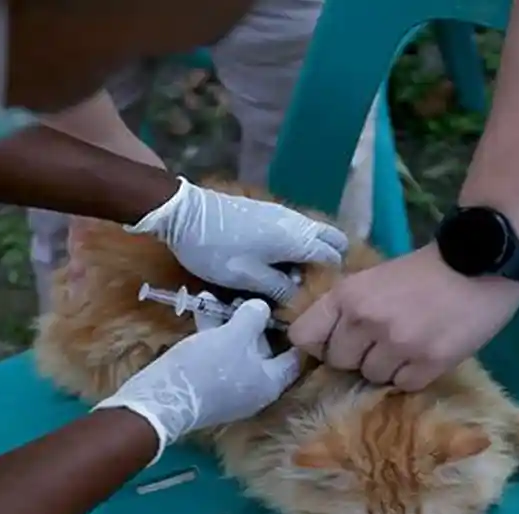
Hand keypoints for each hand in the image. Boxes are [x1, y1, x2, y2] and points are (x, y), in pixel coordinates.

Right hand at [93, 294, 300, 461]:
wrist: (161, 398)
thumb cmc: (207, 366)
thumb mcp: (234, 334)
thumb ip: (254, 317)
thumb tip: (262, 308)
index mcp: (269, 383)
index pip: (293, 360)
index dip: (294, 336)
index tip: (292, 315)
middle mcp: (253, 390)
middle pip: (262, 352)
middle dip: (252, 323)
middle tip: (245, 300)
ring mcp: (229, 390)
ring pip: (234, 351)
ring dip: (226, 324)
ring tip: (214, 299)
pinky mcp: (206, 386)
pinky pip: (216, 356)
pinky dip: (211, 335)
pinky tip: (199, 311)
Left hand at [127, 177, 348, 302]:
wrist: (185, 214)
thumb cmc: (218, 251)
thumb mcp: (247, 279)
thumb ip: (278, 289)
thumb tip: (298, 297)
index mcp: (297, 239)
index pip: (333, 256)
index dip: (332, 278)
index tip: (320, 296)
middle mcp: (297, 222)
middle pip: (331, 238)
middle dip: (329, 260)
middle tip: (311, 285)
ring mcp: (283, 213)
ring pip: (313, 233)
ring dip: (311, 253)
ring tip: (293, 279)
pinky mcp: (268, 211)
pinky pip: (296, 229)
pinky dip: (297, 245)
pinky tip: (278, 262)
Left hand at [288, 244, 518, 391]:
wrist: (480, 263)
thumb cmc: (424, 271)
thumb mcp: (374, 279)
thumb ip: (347, 309)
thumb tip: (324, 345)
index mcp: (347, 295)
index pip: (303, 336)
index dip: (318, 343)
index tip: (335, 342)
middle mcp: (365, 321)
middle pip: (339, 362)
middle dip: (357, 355)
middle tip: (383, 340)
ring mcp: (397, 344)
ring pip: (371, 377)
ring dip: (387, 367)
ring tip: (410, 343)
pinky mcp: (428, 363)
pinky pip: (403, 386)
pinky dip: (413, 375)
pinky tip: (426, 352)